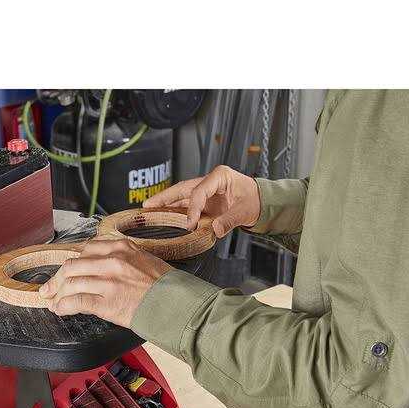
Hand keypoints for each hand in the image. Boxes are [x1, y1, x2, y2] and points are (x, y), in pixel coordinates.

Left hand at [38, 238, 170, 326]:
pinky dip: (63, 306)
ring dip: (57, 294)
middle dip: (56, 278)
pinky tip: (60, 309)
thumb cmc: (165, 286)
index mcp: (121, 247)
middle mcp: (112, 261)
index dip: (71, 262)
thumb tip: (101, 267)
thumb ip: (122, 258)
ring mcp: (108, 281)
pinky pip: (77, 301)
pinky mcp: (107, 302)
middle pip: (72, 265)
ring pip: (71, 282)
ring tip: (53, 302)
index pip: (86, 250)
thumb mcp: (145, 260)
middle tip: (49, 288)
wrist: (177, 304)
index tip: (66, 270)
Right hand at [143, 165, 260, 236]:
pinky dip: (174, 211)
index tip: (189, 224)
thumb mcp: (245, 211)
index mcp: (219, 176)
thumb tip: (215, 231)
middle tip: (146, 205)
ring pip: (181, 196)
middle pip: (182, 189)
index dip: (192, 208)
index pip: (199, 192)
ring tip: (148, 210)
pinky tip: (163, 217)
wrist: (261, 203)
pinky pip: (186, 205)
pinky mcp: (204, 202)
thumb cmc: (255, 201)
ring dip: (165, 204)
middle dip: (163, 197)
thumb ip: (230, 220)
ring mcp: (205, 191)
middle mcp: (209, 181)